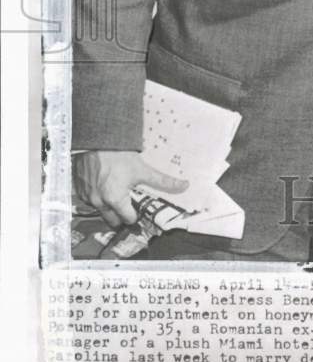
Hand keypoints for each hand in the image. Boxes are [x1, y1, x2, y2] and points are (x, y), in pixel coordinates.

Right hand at [72, 151, 187, 227]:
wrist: (96, 141)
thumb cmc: (118, 155)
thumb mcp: (143, 169)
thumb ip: (163, 181)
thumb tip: (184, 185)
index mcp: (115, 200)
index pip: (128, 219)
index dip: (134, 214)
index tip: (137, 208)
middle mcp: (99, 202)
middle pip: (112, 220)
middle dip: (121, 215)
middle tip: (127, 203)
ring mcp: (87, 197)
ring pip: (100, 211)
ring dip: (107, 206)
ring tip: (115, 190)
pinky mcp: (78, 190)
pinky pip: (89, 201)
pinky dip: (96, 196)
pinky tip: (103, 185)